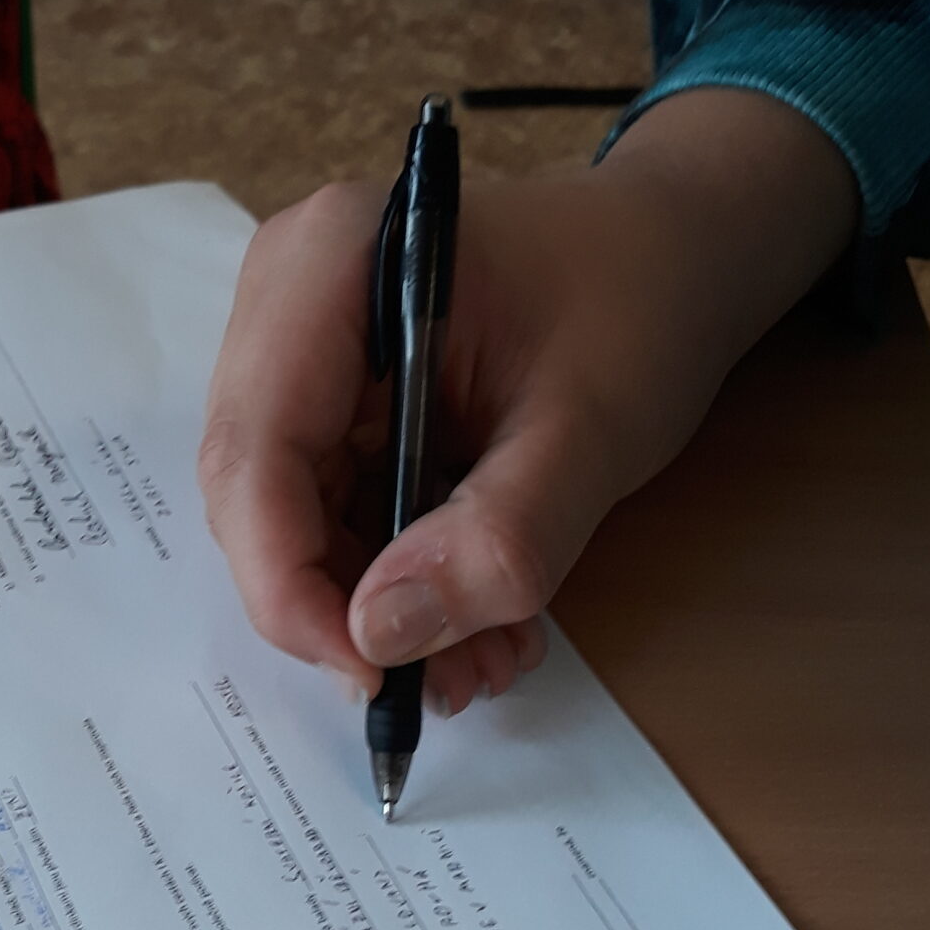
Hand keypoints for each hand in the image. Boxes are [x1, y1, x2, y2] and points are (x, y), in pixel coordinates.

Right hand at [198, 91, 859, 709]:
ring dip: (378, 610)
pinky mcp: (331, 403)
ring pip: (292, 523)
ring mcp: (300, 356)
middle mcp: (284, 306)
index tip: (371, 672)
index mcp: (326, 268)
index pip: (255, 452)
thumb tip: (380, 636)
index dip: (289, 581)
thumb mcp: (591, 428)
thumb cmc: (640, 300)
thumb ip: (498, 535)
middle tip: (444, 680)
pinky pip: (332, 516)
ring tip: (489, 654)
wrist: (674, 249)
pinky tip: (480, 620)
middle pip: (258, 496)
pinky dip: (398, 582)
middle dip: (341, 607)